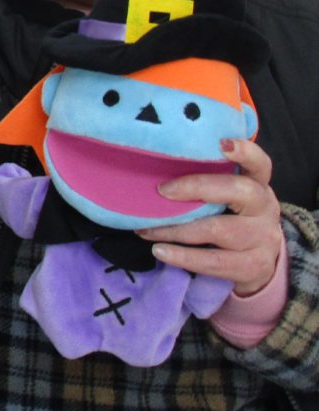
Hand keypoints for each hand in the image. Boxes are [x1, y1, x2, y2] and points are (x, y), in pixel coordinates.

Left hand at [140, 137, 284, 295]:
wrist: (259, 260)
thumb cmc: (230, 216)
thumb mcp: (227, 195)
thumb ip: (206, 180)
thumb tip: (152, 166)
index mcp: (257, 183)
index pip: (259, 163)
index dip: (245, 152)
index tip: (222, 144)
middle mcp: (265, 208)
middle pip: (239, 191)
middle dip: (197, 187)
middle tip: (162, 190)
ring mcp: (263, 238)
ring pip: (219, 230)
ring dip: (177, 229)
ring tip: (146, 229)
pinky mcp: (254, 266)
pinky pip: (215, 262)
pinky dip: (183, 257)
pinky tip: (160, 251)